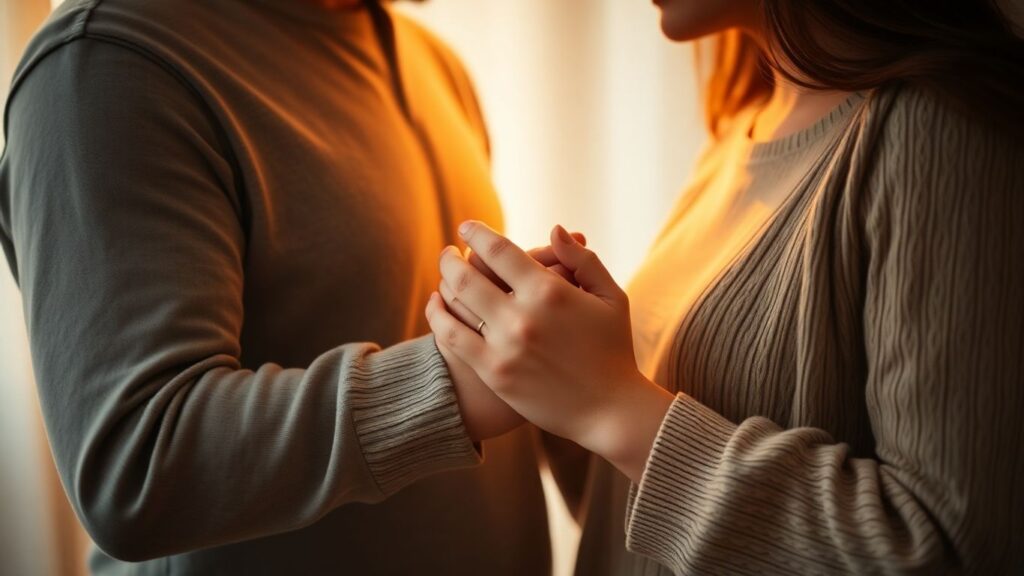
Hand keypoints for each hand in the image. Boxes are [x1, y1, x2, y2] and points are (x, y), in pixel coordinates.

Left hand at [425, 221, 674, 481]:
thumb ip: (582, 259)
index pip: (498, 250)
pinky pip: (452, 337)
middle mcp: (522, 316)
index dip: (477, 233)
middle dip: (451, 258)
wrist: (610, 409)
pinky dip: (438, 316)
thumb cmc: (613, 349)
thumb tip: (553, 228)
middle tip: (447, 252)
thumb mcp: (610, 297)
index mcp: (550, 292)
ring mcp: (504, 347)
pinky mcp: (494, 373)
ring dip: (443, 284)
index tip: (468, 226)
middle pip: (466, 275)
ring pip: (454, 303)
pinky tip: (437, 307)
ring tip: (443, 277)